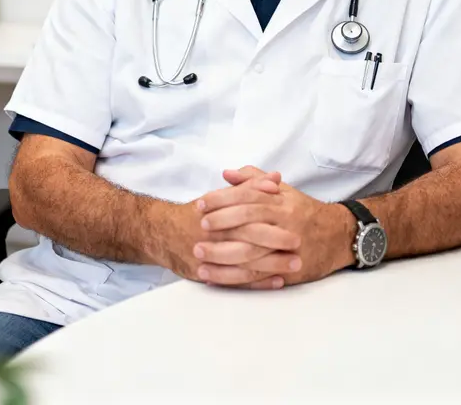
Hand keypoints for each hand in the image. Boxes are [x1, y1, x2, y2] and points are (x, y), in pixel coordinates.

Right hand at [157, 171, 291, 289]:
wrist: (161, 233)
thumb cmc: (196, 214)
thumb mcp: (220, 196)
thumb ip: (248, 186)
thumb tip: (275, 178)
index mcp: (217, 211)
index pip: (246, 208)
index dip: (269, 211)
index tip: (293, 215)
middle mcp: (213, 233)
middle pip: (247, 236)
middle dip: (274, 240)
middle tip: (298, 242)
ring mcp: (210, 255)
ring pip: (245, 261)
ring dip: (272, 264)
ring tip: (295, 264)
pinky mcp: (209, 273)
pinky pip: (237, 281)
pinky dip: (258, 282)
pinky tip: (277, 280)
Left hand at [195, 167, 354, 286]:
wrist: (340, 236)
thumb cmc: (305, 212)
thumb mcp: (284, 191)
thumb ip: (254, 180)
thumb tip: (227, 174)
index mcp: (281, 201)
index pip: (248, 196)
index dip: (222, 199)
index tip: (201, 204)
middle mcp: (285, 221)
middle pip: (249, 219)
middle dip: (222, 223)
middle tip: (200, 227)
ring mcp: (287, 247)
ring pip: (252, 250)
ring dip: (223, 254)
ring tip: (200, 255)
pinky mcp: (288, 269)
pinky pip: (258, 274)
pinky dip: (236, 277)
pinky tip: (216, 278)